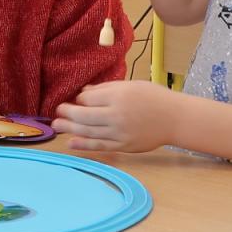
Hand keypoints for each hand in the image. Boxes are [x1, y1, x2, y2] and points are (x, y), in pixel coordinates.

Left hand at [53, 80, 181, 152]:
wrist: (174, 118)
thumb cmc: (153, 98)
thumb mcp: (130, 86)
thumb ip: (106, 89)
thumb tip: (83, 93)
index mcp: (119, 97)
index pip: (89, 99)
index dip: (79, 99)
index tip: (77, 99)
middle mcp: (117, 116)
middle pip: (84, 116)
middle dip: (67, 113)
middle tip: (57, 111)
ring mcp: (119, 133)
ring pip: (88, 132)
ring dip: (70, 129)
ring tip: (57, 126)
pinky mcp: (123, 146)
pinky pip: (99, 146)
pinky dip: (83, 145)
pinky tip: (71, 142)